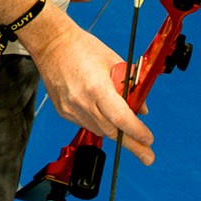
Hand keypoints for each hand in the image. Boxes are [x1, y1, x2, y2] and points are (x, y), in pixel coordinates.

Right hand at [28, 10, 155, 165]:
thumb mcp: (114, 61)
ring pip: (99, 130)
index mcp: (97, 87)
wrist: (51, 44)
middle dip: (132, 144)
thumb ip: (130, 85)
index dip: (137, 132)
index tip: (148, 140)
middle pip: (111, 132)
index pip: (121, 118)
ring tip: (131, 136)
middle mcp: (82, 102)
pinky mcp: (63, 111)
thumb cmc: (82, 47)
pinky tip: (106, 119)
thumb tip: (142, 108)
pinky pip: (86, 124)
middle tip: (147, 156)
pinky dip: (100, 124)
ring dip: (116, 133)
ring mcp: (70, 109)